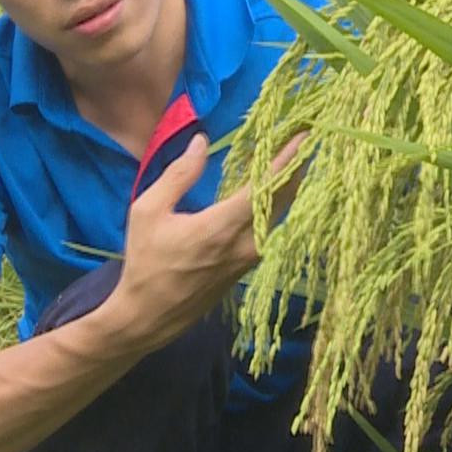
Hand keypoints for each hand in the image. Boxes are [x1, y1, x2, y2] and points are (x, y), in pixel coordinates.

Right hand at [99, 131, 308, 353]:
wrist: (149, 316)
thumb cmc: (145, 262)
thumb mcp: (148, 211)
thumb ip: (178, 175)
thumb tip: (202, 141)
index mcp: (221, 227)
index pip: (265, 187)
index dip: (287, 159)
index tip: (305, 135)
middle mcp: (244, 244)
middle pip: (283, 201)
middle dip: (297, 167)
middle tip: (306, 139)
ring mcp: (249, 260)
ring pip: (281, 217)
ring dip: (290, 187)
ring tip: (296, 159)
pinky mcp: (247, 269)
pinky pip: (272, 230)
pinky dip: (279, 206)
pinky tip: (276, 192)